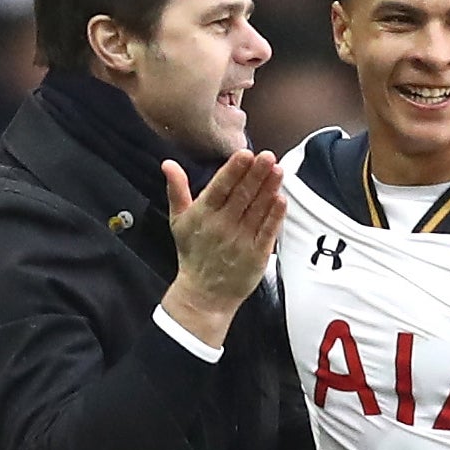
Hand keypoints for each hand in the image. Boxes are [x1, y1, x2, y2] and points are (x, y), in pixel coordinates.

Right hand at [160, 149, 284, 347]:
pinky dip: (274, 216)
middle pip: (242, 196)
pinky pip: (267, 232)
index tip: (246, 154)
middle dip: (256, 174)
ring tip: (278, 170)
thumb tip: (168, 164)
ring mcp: (241, 241)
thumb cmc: (193, 255)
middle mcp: (222, 226)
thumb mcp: (178, 221)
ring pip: (257, 210)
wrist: (204, 295)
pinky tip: (280, 199)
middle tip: (268, 157)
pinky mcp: (256, 255)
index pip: (220, 187)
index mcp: (203, 214)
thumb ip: (176, 190)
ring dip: (269, 189)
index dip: (234, 170)